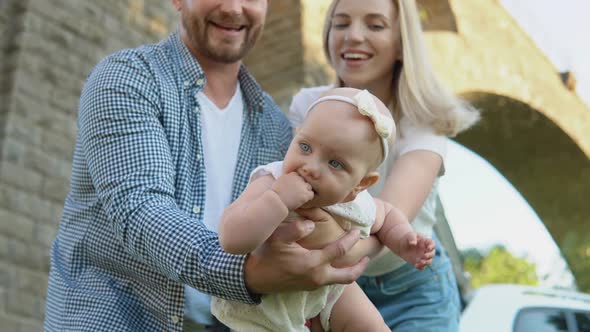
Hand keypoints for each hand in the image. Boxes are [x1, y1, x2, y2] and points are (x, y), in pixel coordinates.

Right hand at [244, 220, 368, 293]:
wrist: (253, 278)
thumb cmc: (265, 255)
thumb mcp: (276, 238)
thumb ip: (294, 229)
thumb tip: (311, 224)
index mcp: (312, 264)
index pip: (339, 250)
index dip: (351, 239)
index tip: (358, 230)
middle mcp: (317, 277)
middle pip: (348, 276)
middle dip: (360, 266)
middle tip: (368, 255)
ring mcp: (313, 284)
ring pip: (340, 280)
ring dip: (351, 271)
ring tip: (358, 260)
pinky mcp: (308, 287)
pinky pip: (330, 281)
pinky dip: (339, 273)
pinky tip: (337, 263)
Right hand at [271, 172, 313, 209]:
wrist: (276, 202)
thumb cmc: (276, 194)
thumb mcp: (280, 181)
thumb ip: (287, 178)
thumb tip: (291, 178)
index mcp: (292, 174)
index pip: (299, 176)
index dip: (297, 182)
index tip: (293, 187)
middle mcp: (298, 178)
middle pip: (305, 181)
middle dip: (302, 186)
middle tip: (296, 193)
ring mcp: (302, 186)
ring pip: (309, 187)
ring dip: (305, 191)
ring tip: (298, 197)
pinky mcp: (305, 193)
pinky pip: (311, 194)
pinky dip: (308, 198)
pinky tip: (301, 200)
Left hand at [396, 232, 434, 269]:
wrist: (402, 245)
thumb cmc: (407, 238)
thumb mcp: (410, 235)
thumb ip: (412, 238)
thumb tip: (413, 243)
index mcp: (426, 242)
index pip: (432, 244)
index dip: (432, 246)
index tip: (428, 248)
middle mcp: (426, 250)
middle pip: (432, 254)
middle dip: (429, 256)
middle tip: (424, 256)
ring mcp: (423, 257)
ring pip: (429, 261)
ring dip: (426, 263)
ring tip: (420, 262)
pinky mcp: (419, 262)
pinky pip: (422, 267)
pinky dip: (420, 267)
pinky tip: (415, 265)